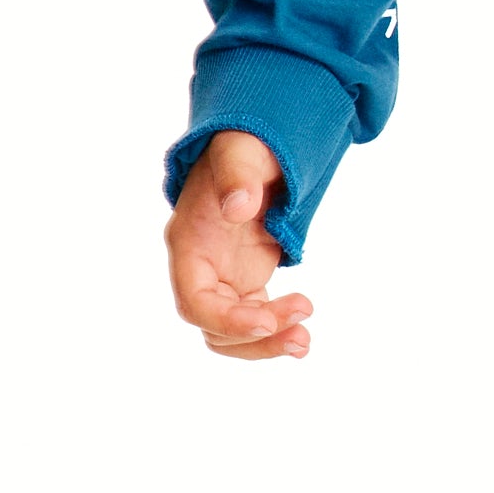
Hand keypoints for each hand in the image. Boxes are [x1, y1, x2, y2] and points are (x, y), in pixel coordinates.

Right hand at [165, 131, 313, 360]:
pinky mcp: (242, 283)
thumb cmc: (242, 148)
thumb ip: (237, 174)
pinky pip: (251, 322)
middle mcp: (198, 268)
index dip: (226, 319)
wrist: (250, 151)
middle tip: (302, 331)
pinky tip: (303, 336)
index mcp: (188, 243)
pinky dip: (275, 333)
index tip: (266, 320)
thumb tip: (238, 206)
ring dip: (265, 344)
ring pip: (230, 334)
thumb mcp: (240, 151)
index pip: (194, 301)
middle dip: (254, 336)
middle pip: (213, 327)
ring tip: (305, 341)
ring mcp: (220, 278)